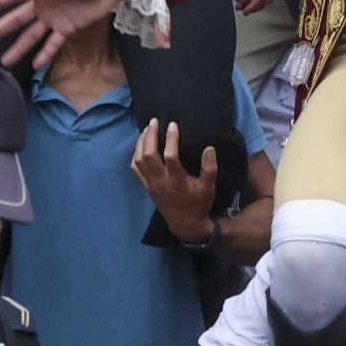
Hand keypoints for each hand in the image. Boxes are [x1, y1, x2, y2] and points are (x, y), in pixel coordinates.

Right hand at [0, 0, 123, 68]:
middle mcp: (43, 5)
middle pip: (18, 19)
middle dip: (1, 28)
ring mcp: (53, 18)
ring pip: (32, 35)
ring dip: (19, 47)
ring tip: (4, 61)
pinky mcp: (67, 28)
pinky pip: (53, 43)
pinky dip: (45, 53)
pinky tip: (35, 64)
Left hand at [130, 119, 216, 242]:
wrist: (185, 224)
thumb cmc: (198, 204)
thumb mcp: (208, 188)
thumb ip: (209, 168)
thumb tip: (209, 148)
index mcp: (176, 180)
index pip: (170, 156)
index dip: (171, 139)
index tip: (173, 125)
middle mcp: (161, 181)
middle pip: (148, 155)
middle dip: (150, 136)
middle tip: (154, 121)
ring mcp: (151, 184)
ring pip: (139, 160)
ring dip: (141, 143)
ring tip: (146, 129)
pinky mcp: (147, 186)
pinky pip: (135, 169)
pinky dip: (135, 154)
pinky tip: (140, 145)